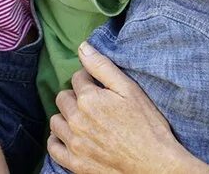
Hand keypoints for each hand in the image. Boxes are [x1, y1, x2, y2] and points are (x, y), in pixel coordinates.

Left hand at [47, 42, 208, 173]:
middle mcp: (76, 120)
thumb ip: (102, 67)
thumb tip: (82, 47)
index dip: (89, 80)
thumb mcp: (129, 90)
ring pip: (56, 120)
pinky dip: (58, 139)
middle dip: (75, 96)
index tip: (100, 88)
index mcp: (88, 99)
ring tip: (83, 119)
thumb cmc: (147, 126)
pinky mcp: (74, 163)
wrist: (155, 165)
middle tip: (93, 103)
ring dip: (66, 117)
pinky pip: (53, 147)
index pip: (77, 78)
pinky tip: (70, 136)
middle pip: (63, 97)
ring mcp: (74, 143)